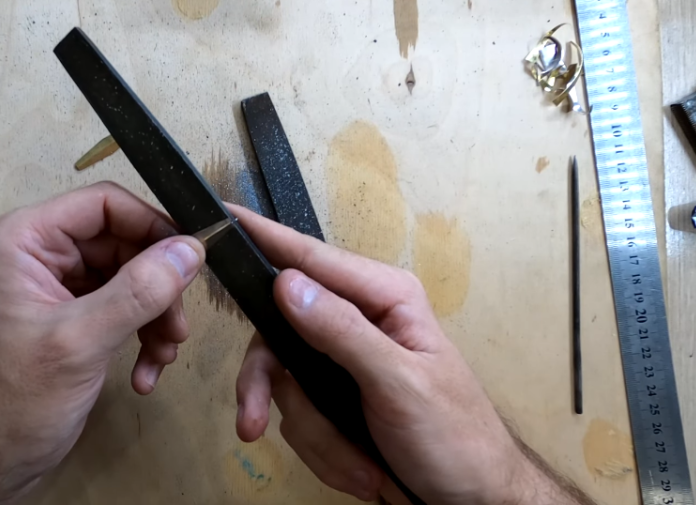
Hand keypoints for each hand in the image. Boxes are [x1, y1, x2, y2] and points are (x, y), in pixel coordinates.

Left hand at [0, 182, 204, 504]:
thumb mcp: (81, 341)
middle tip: (179, 325)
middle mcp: (40, 253)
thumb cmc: (14, 401)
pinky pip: (125, 307)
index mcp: (24, 240)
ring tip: (165, 354)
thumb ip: (139, 291)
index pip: (103, 204)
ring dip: (156, 315)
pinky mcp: (74, 316)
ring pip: (132, 276)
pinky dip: (143, 335)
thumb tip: (192, 250)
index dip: (152, 226)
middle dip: (158, 285)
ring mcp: (58, 285)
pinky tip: (148, 371)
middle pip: (124, 242)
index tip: (193, 256)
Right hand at [230, 205, 593, 504]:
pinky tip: (363, 466)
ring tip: (363, 464)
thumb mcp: (400, 385)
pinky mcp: (336, 400)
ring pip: (285, 385)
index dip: (264, 239)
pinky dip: (325, 452)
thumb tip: (286, 284)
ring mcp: (344, 363)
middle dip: (274, 390)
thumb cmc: (456, 440)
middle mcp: (359, 322)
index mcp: (384, 298)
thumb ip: (343, 332)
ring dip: (318, 436)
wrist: (472, 501)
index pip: (311, 259)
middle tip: (252, 422)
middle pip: (278, 334)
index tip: (222, 219)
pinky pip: (298, 419)